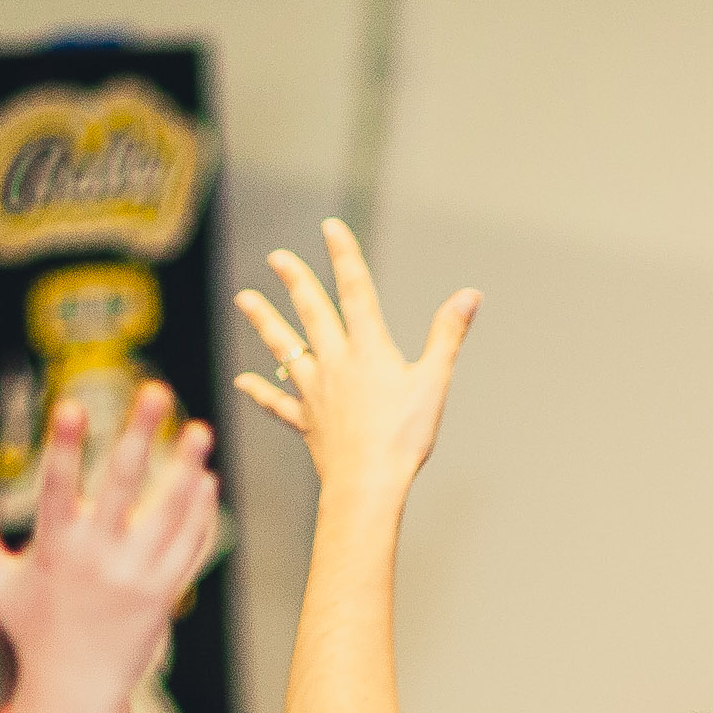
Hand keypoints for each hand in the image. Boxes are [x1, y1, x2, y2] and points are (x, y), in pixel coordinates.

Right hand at [0, 381, 220, 712]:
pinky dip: (201, 514)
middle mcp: (99, 560)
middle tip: (156, 390)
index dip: (64, 445)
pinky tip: (206, 479)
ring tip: (201, 428)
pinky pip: (191, 546)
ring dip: (187, 469)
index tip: (71, 404)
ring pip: (170, 514)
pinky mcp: (166, 594)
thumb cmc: (30, 629)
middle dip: (139, 436)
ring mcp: (138, 577)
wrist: (76, 690)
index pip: (58, 487)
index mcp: (55, 551)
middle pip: (124, 486)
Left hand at [232, 219, 480, 492]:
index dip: (344, 256)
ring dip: (265, 322)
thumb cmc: (403, 437)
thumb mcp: (434, 383)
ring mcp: (315, 392)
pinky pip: (278, 403)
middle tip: (277, 257)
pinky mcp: (307, 422)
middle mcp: (335, 363)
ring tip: (244, 299)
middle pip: (311, 313)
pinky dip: (261, 392)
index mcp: (368, 349)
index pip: (355, 291)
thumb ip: (447, 335)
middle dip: (295, 281)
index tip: (330, 227)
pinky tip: (243, 382)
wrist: (367, 484)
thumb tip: (469, 295)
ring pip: (284, 348)